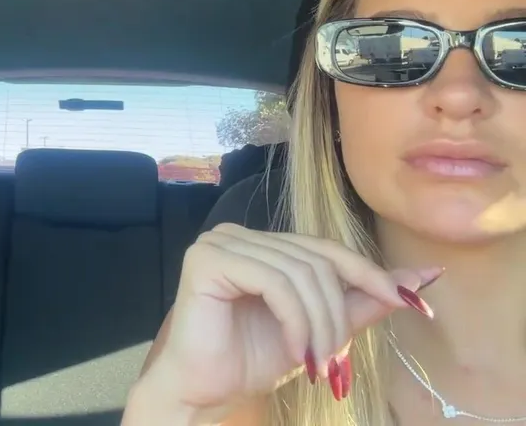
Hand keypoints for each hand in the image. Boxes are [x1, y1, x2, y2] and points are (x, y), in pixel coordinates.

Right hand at [144, 223, 440, 419]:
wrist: (203, 392)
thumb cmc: (250, 360)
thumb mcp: (320, 329)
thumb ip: (363, 301)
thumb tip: (423, 277)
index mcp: (260, 244)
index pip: (326, 249)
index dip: (371, 274)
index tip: (413, 303)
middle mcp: (237, 235)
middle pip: (316, 261)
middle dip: (338, 314)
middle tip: (337, 362)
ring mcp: (218, 242)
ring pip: (300, 273)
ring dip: (320, 325)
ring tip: (318, 363)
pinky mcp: (206, 260)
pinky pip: (274, 282)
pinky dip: (296, 321)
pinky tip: (295, 352)